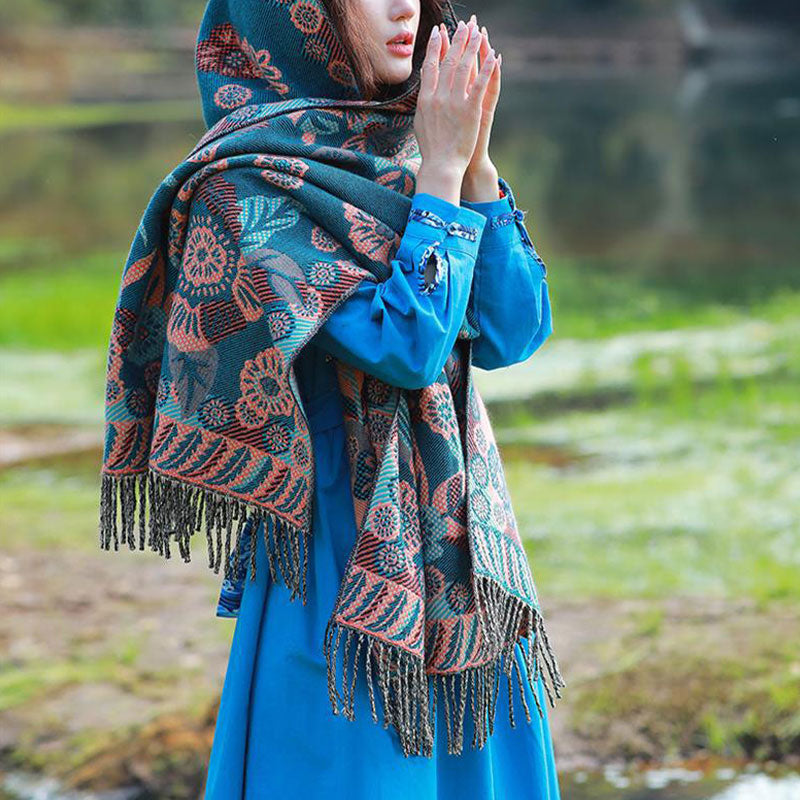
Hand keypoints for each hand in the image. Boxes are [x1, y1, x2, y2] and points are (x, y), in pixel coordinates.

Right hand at [413, 18, 497, 205]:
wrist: (441, 166)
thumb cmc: (431, 149)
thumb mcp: (420, 123)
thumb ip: (423, 105)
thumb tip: (424, 93)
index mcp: (425, 98)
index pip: (430, 65)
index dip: (436, 46)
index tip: (439, 31)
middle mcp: (439, 97)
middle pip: (449, 61)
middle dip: (457, 40)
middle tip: (464, 24)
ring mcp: (455, 103)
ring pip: (464, 68)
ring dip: (472, 48)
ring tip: (478, 32)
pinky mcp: (470, 111)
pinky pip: (480, 85)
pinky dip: (487, 70)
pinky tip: (494, 56)